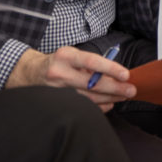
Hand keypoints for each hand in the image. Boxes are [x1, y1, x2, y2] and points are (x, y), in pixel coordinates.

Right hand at [6, 46, 134, 112]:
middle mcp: (60, 73)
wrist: (31, 73)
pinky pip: (82, 106)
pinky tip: (109, 103)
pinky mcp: (57, 102)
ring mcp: (57, 90)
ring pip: (88, 98)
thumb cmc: (58, 62)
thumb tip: (115, 73)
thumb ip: (91, 63)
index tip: (126, 74)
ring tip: (124, 96)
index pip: (91, 62)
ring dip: (110, 98)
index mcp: (66, 56)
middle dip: (115, 88)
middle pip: (92, 84)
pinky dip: (99, 106)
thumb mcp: (72, 54)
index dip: (110, 68)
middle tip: (131, 90)